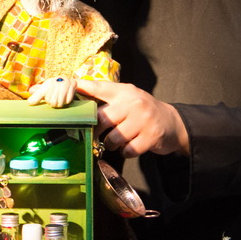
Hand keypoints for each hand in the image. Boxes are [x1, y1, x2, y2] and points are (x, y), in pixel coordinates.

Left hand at [26, 76, 76, 107]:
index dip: (47, 100)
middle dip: (53, 103)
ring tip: (60, 101)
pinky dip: (66, 101)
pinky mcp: (72, 85)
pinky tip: (66, 97)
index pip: (43, 95)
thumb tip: (30, 103)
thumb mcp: (45, 91)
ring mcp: (64, 82)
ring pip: (60, 102)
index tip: (48, 99)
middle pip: (52, 102)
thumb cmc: (54, 88)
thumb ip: (37, 96)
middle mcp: (56, 81)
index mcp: (48, 83)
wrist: (69, 83)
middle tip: (55, 100)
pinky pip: (67, 100)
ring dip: (60, 104)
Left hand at [73, 81, 189, 157]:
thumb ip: (107, 99)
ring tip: (118, 141)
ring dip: (112, 144)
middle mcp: (133, 102)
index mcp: (123, 91)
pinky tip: (130, 146)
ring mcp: (143, 119)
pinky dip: (126, 152)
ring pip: (113, 138)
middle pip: (101, 118)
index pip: (98, 87)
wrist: (173, 123)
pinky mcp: (151, 136)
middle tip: (98, 134)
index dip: (81, 88)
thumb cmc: (143, 112)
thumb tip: (78, 100)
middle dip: (96, 130)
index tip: (67, 87)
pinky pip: (127, 150)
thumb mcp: (127, 98)